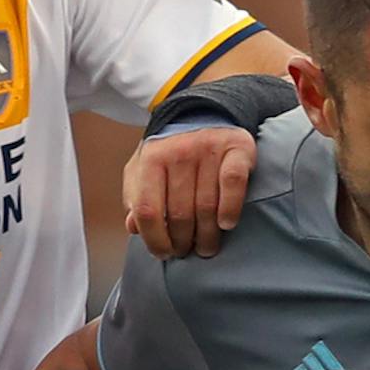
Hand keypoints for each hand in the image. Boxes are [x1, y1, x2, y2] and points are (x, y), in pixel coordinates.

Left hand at [122, 125, 255, 259]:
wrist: (205, 115)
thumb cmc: (171, 154)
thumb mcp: (144, 171)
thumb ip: (135, 198)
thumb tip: (133, 227)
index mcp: (152, 158)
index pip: (148, 210)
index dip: (154, 239)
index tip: (163, 254)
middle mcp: (179, 151)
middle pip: (179, 214)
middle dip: (182, 242)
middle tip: (186, 251)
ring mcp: (209, 149)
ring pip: (206, 207)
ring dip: (206, 236)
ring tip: (205, 247)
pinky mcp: (237, 149)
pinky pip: (233, 185)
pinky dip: (230, 209)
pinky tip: (226, 225)